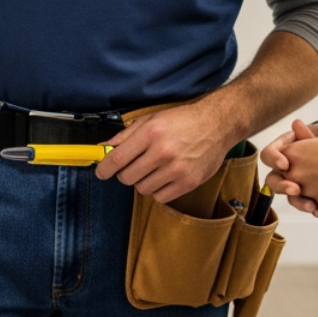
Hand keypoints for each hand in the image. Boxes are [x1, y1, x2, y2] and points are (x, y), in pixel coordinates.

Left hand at [95, 102, 232, 203]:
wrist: (216, 125)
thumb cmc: (183, 120)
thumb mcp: (151, 119)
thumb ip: (126, 135)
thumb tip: (104, 148)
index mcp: (151, 133)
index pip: (118, 158)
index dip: (104, 168)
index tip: (101, 172)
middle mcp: (163, 152)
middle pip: (127, 177)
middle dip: (125, 173)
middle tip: (132, 166)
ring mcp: (177, 169)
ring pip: (142, 188)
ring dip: (142, 181)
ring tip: (153, 169)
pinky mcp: (188, 182)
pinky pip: (160, 197)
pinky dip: (158, 190)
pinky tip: (164, 177)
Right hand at [263, 119, 317, 217]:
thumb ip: (308, 135)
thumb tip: (296, 124)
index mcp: (284, 151)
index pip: (268, 155)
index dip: (274, 159)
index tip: (286, 164)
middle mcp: (286, 170)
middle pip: (273, 181)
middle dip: (282, 186)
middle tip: (296, 189)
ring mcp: (296, 184)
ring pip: (289, 198)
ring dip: (299, 203)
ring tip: (312, 206)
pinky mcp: (309, 196)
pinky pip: (305, 205)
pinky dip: (312, 210)